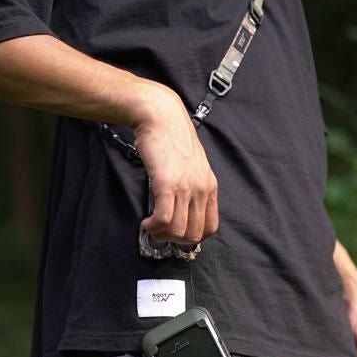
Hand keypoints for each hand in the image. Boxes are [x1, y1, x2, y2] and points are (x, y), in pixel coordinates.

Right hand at [128, 80, 218, 243]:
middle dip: (175, 240)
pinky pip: (164, 218)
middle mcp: (201, 188)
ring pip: (179, 230)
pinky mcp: (167, 183)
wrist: (161, 116)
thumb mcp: (191, 165)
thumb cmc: (171, 138)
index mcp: (210, 185)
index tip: (177, 234)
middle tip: (160, 233)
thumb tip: (181, 209)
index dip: (192, 237)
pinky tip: (146, 222)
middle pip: (194, 233)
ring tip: (151, 227)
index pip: (210, 227)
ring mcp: (186, 187)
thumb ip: (192, 186)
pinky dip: (153, 226)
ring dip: (161, 235)